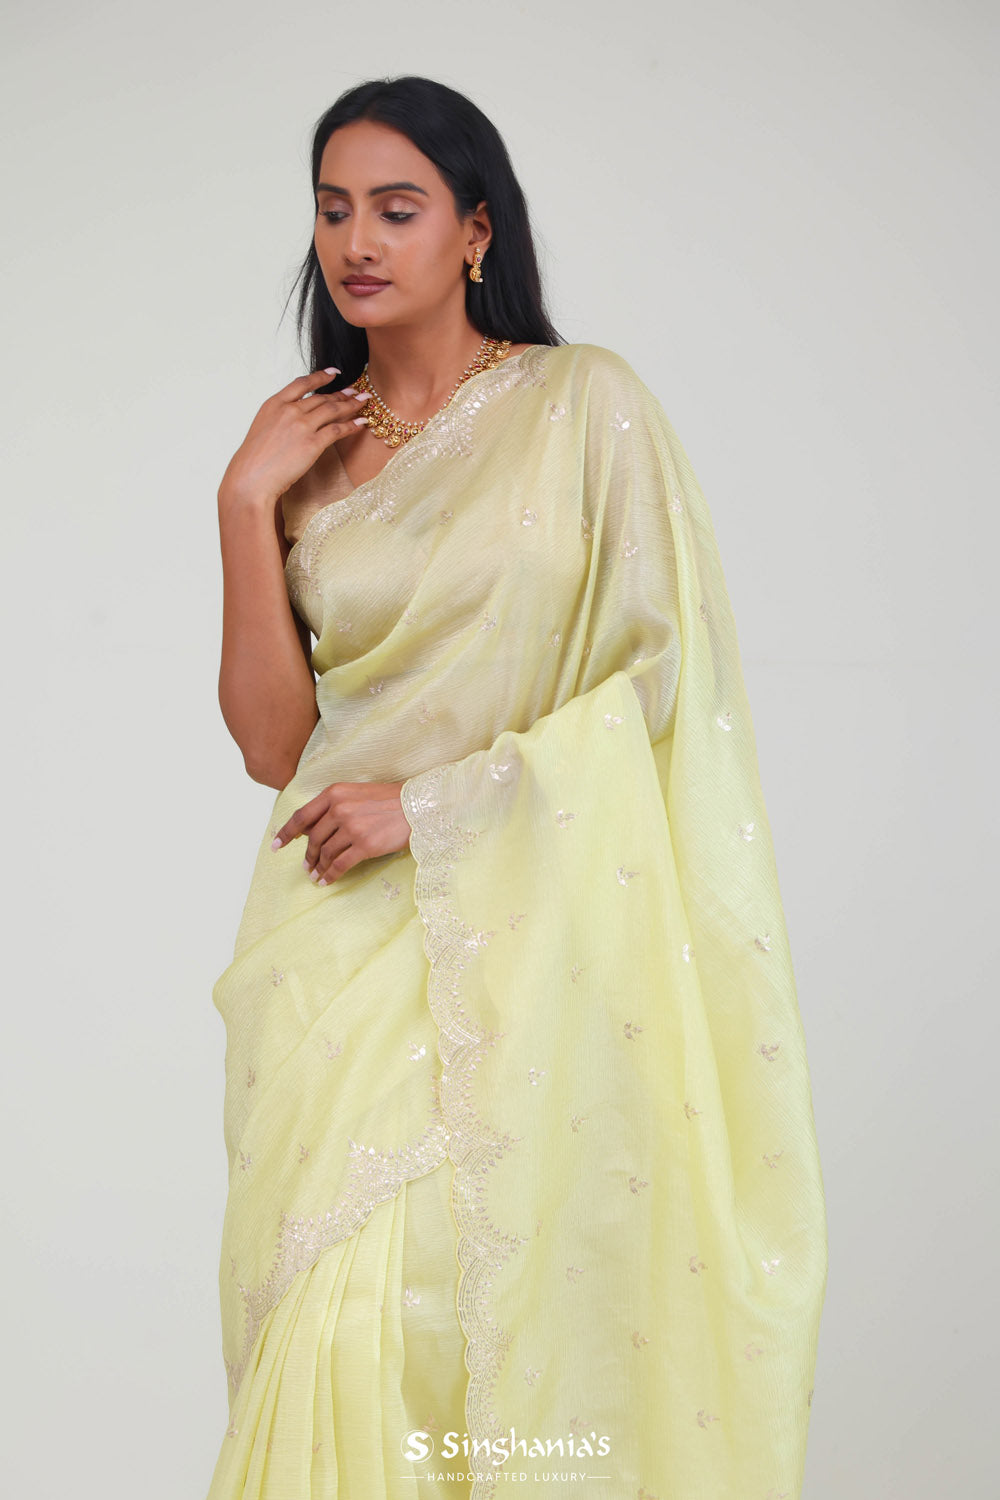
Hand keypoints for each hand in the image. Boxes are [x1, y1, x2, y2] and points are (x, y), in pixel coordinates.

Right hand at [218, 367, 372, 505]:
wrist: (251, 477)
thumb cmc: (254, 459)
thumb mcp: (263, 428)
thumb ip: (279, 418)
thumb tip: (295, 418)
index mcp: (274, 403)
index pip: (302, 383)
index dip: (321, 376)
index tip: (334, 373)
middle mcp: (289, 410)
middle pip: (321, 398)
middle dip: (342, 394)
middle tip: (355, 392)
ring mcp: (302, 426)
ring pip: (333, 410)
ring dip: (351, 405)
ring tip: (363, 402)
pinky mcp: (312, 443)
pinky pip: (337, 430)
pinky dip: (352, 425)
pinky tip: (360, 422)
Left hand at [270, 781, 410, 884]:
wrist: (419, 805)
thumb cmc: (390, 800)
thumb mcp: (356, 794)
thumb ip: (332, 807)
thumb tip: (308, 829)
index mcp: (335, 793)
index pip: (302, 816)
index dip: (286, 833)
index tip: (276, 845)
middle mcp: (340, 809)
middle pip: (313, 838)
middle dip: (308, 856)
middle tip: (306, 866)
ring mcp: (352, 827)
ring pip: (325, 853)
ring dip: (318, 868)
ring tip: (316, 876)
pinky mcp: (365, 845)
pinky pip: (340, 864)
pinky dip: (331, 875)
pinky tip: (327, 881)